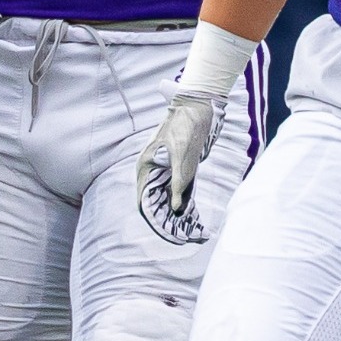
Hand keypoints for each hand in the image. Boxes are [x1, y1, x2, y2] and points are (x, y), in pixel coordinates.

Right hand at [135, 87, 225, 244]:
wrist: (197, 106)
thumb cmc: (186, 127)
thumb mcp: (182, 156)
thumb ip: (179, 182)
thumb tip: (176, 209)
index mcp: (145, 169)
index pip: (143, 202)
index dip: (154, 219)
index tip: (168, 233)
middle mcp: (152, 172)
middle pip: (155, 203)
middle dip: (167, 220)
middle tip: (183, 235)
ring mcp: (165, 171)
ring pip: (167, 198)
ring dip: (176, 214)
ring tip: (191, 229)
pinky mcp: (178, 169)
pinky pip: (179, 191)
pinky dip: (185, 203)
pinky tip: (194, 215)